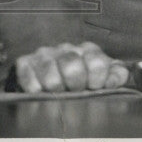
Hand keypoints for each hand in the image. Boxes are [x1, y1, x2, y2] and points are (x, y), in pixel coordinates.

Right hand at [14, 42, 128, 91]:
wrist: (53, 77)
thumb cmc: (84, 79)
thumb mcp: (105, 75)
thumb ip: (116, 76)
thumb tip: (112, 82)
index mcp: (88, 50)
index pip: (96, 62)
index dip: (97, 80)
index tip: (94, 88)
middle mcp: (66, 48)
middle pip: (72, 66)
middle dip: (75, 85)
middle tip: (75, 92)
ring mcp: (45, 53)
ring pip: (49, 72)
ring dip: (55, 88)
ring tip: (58, 93)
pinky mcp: (26, 61)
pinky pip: (27, 75)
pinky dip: (34, 87)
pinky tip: (39, 92)